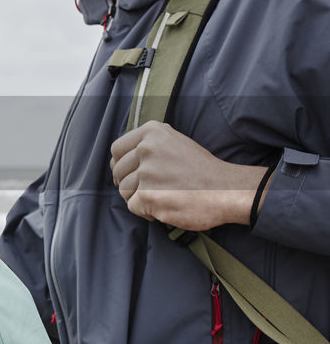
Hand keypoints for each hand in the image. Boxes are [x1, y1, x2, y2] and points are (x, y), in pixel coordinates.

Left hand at [109, 121, 266, 230]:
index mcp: (152, 132)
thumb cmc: (202, 170)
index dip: (120, 164)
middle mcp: (146, 148)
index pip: (116, 149)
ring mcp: (146, 172)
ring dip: (139, 198)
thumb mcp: (175, 143)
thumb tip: (117, 161)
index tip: (129, 173)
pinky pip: (133, 207)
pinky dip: (147, 211)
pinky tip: (166, 206)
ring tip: (164, 196)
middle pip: (118, 172)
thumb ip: (147, 146)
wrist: (227, 190)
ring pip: (124, 191)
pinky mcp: (147, 195)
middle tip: (153, 189)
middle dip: (131, 184)